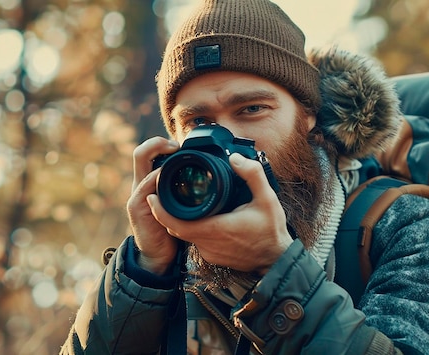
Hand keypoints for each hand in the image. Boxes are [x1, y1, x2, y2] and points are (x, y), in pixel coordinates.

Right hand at [127, 137, 179, 274]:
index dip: (163, 143)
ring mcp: (138, 195)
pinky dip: (157, 176)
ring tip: (175, 152)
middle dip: (158, 143)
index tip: (181, 144)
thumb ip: (188, 190)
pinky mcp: (137, 207)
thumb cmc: (173, 228)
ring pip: (141, 162)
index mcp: (152, 182)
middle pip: (142, 152)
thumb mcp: (181, 204)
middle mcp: (142, 184)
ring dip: (158, 153)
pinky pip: (145, 186)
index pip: (151, 153)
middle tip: (177, 145)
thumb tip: (213, 177)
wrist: (159, 255)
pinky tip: (168, 174)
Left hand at [146, 153, 292, 274]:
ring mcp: (209, 252)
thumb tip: (235, 158)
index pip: (176, 222)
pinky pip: (195, 240)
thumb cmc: (271, 230)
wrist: (276, 260)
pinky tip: (200, 216)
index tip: (152, 195)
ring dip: (180, 219)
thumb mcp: (267, 198)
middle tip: (163, 191)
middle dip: (166, 210)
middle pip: (175, 227)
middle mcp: (208, 243)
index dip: (160, 210)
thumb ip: (252, 174)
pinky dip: (193, 228)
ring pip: (185, 234)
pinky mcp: (212, 257)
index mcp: (216, 228)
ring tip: (181, 200)